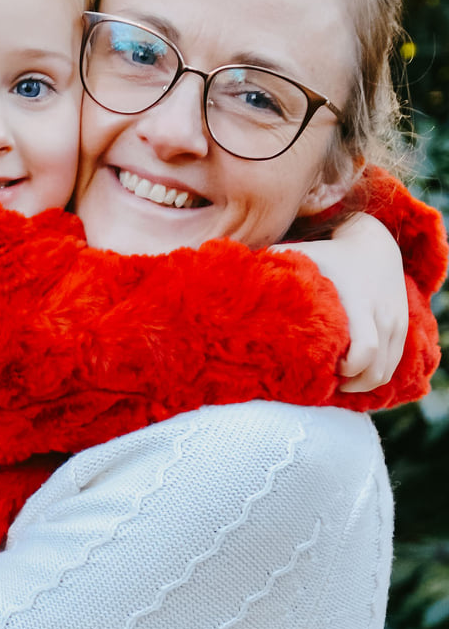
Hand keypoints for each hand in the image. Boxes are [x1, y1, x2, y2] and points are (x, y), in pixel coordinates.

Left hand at [276, 214, 406, 392]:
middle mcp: (382, 316)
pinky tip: (350, 377)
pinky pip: (394, 365)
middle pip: (376, 370)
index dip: (345, 371)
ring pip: (386, 372)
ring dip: (362, 385)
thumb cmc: (328, 253)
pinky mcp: (403, 328)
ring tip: (336, 382)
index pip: (363, 352)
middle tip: (325, 382)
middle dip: (352, 384)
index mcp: (358, 302)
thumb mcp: (302, 254)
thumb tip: (226, 274)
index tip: (322, 369)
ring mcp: (396, 323)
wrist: (376, 243)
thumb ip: (269, 264)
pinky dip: (374, 377)